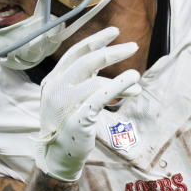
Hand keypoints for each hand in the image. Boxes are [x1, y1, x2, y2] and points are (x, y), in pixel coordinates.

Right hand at [35, 27, 141, 180]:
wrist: (57, 158)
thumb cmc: (68, 127)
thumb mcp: (69, 99)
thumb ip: (83, 81)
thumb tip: (110, 63)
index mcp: (53, 80)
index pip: (76, 52)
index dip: (96, 40)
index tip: (114, 32)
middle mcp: (55, 88)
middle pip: (87, 61)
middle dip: (113, 51)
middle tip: (134, 46)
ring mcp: (64, 103)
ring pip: (96, 80)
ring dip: (121, 79)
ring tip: (137, 81)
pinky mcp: (77, 117)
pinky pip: (101, 96)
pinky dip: (120, 87)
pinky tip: (134, 85)